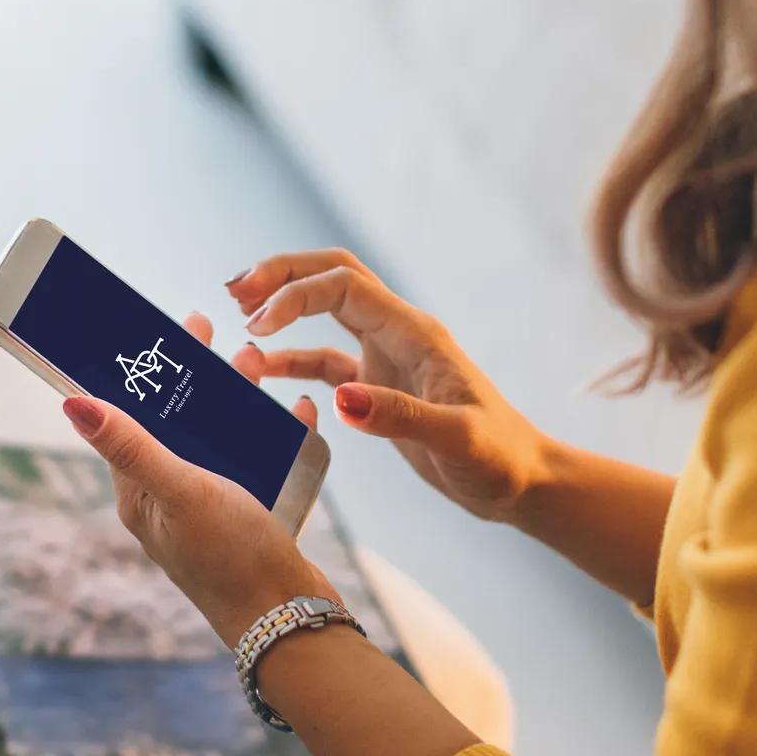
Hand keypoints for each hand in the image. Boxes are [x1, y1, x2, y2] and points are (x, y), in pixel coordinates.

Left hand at [62, 316, 338, 640]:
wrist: (289, 622)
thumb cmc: (231, 560)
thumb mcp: (181, 492)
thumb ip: (132, 447)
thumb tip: (72, 403)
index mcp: (140, 494)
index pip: (127, 418)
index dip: (139, 372)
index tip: (160, 331)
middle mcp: (168, 499)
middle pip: (173, 422)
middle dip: (192, 377)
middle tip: (213, 336)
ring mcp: (209, 509)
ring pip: (217, 436)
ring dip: (232, 398)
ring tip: (255, 365)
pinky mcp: (248, 517)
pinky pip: (257, 460)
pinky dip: (272, 432)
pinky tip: (295, 413)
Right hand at [227, 249, 553, 522]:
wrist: (522, 481)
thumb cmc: (500, 460)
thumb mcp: (458, 441)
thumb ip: (401, 418)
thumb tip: (339, 400)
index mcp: (415, 334)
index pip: (343, 287)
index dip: (295, 296)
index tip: (256, 326)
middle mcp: (398, 334)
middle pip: (332, 275)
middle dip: (282, 274)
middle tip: (234, 293)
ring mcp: (387, 357)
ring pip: (326, 309)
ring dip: (283, 308)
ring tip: (239, 324)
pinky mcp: (378, 387)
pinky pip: (325, 359)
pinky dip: (292, 358)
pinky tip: (262, 369)